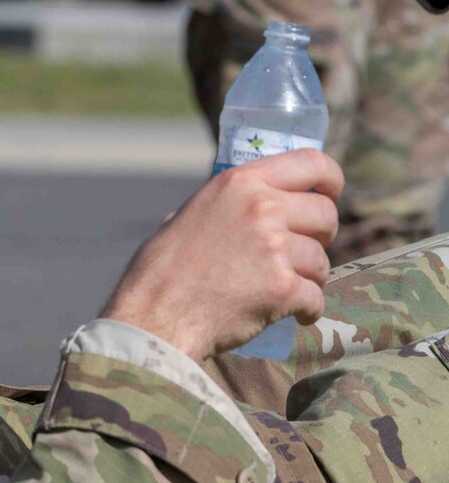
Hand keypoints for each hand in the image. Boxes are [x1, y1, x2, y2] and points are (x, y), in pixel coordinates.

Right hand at [100, 150, 342, 360]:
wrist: (152, 319)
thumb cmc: (159, 272)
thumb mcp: (187, 216)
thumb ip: (226, 206)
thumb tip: (248, 203)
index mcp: (238, 184)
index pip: (312, 163)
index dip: (329, 179)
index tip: (329, 193)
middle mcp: (262, 208)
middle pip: (326, 214)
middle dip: (317, 237)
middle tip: (293, 255)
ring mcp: (274, 248)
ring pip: (322, 260)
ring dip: (307, 277)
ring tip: (277, 290)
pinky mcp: (283, 288)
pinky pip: (316, 297)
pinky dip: (305, 310)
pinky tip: (289, 315)